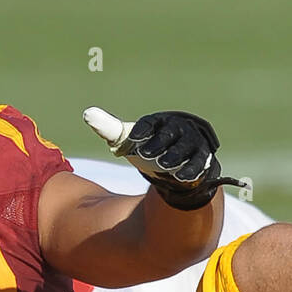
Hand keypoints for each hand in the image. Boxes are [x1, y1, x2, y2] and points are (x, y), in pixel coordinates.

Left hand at [84, 106, 242, 208]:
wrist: (176, 168)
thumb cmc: (151, 148)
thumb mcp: (131, 140)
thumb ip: (110, 128)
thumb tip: (87, 113)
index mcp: (160, 121)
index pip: (151, 123)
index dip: (142, 130)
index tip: (133, 139)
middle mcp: (179, 128)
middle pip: (170, 133)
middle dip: (159, 143)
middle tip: (145, 154)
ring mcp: (193, 143)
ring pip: (186, 147)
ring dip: (176, 156)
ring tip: (165, 165)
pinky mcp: (204, 159)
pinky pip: (200, 163)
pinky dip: (191, 170)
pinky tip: (182, 178)